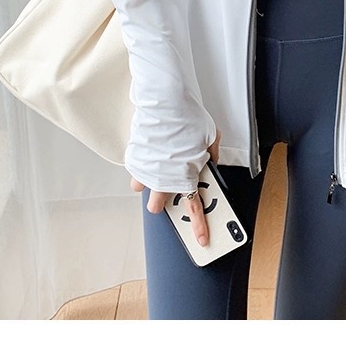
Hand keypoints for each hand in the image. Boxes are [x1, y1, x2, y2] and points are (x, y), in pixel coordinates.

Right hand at [130, 128, 220, 247]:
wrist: (166, 104)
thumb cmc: (189, 120)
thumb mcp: (211, 137)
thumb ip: (211, 154)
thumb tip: (211, 161)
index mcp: (186, 177)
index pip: (194, 209)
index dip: (198, 227)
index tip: (202, 240)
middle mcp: (163, 179)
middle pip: (157, 206)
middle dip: (162, 199)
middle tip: (169, 184)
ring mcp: (145, 171)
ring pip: (141, 188)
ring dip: (149, 179)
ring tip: (158, 162)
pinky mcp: (134, 159)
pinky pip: (136, 168)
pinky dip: (142, 162)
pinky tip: (151, 148)